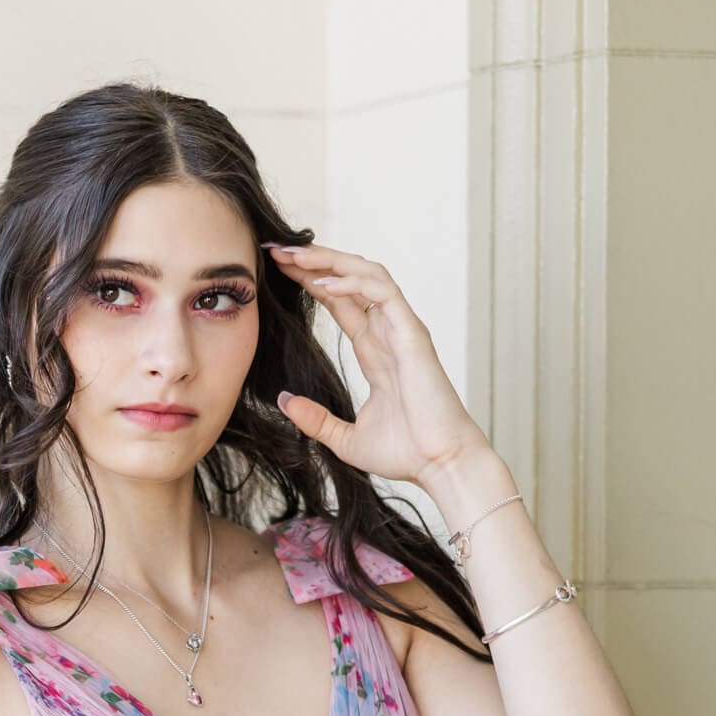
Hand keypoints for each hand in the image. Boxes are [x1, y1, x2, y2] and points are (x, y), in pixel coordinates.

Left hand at [262, 240, 490, 484]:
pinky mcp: (412, 333)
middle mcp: (387, 333)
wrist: (439, 465)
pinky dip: (354, 282)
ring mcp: (401, 329)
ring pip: (367, 274)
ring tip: (294, 256)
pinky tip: (323, 283)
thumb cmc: (405, 453)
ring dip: (330, 261)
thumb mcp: (345, 439)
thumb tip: (285, 401)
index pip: (339, 302)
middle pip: (348, 280)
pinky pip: (383, 292)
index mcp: (374, 351)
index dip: (310, 282)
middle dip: (313, 261)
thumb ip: (315, 420)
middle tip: (276, 250)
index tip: (278, 270)